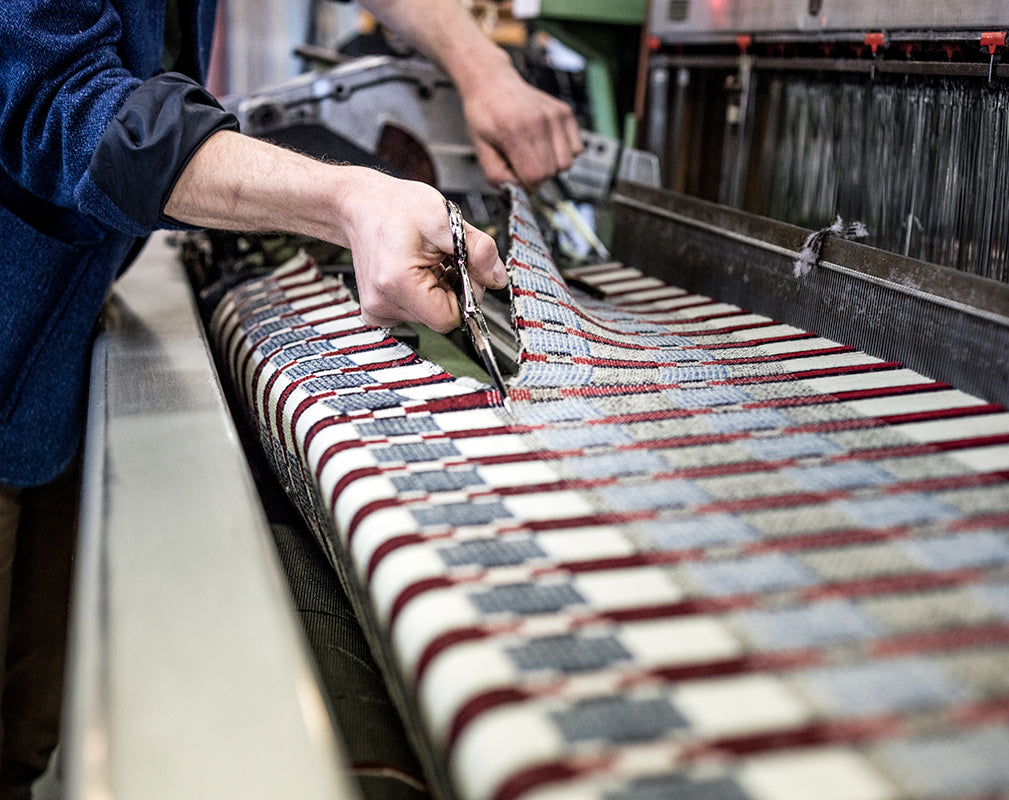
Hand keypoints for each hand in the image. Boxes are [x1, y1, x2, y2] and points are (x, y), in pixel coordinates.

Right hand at [341, 170, 507, 331]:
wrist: (361, 204)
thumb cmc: (395, 207)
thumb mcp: (445, 219)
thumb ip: (478, 250)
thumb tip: (498, 278)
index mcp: (397, 283)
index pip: (450, 318)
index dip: (466, 294)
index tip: (461, 268)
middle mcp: (382, 304)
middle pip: (440, 317)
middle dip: (453, 289)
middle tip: (444, 258)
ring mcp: (377, 310)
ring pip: (430, 315)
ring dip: (439, 289)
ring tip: (428, 260)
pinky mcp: (377, 310)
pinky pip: (415, 312)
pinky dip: (424, 294)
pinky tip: (417, 270)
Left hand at [461, 66, 582, 190]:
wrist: (493, 83)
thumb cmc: (485, 113)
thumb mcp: (480, 147)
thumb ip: (496, 175)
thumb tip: (515, 191)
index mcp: (515, 131)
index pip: (534, 176)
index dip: (526, 186)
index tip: (518, 181)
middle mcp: (539, 122)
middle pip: (550, 172)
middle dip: (537, 177)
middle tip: (522, 164)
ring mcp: (555, 116)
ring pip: (566, 163)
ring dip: (551, 166)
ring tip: (534, 153)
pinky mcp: (565, 113)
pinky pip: (576, 149)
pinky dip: (563, 153)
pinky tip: (546, 144)